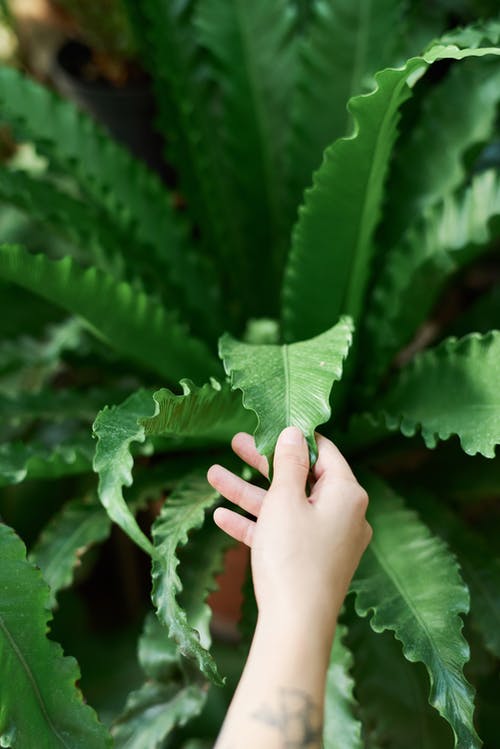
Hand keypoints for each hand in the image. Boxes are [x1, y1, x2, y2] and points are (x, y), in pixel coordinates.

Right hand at [207, 426, 371, 638]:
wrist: (296, 626)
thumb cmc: (293, 557)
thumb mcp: (285, 501)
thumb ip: (289, 464)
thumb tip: (295, 433)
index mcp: (347, 494)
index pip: (324, 452)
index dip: (295, 438)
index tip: (272, 425)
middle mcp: (344, 514)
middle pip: (300, 478)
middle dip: (262, 463)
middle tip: (236, 443)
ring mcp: (328, 539)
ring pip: (286, 507)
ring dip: (249, 493)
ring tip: (213, 475)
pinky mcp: (313, 560)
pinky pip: (284, 533)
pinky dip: (257, 524)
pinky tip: (221, 516)